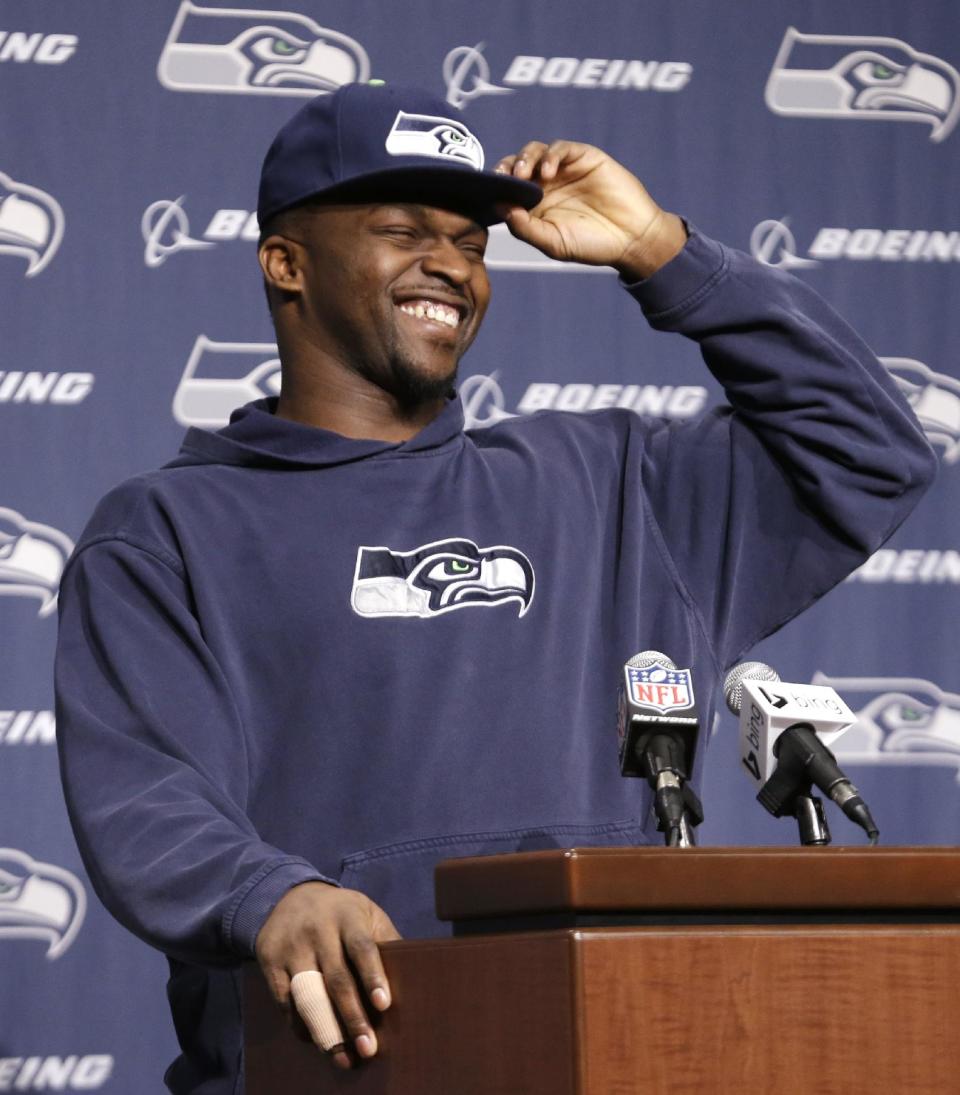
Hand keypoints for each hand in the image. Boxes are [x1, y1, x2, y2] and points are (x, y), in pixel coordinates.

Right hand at [255, 881, 400, 1069]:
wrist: (290, 896)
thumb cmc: (341, 913)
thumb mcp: (366, 913)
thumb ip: (385, 939)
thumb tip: (414, 975)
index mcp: (347, 915)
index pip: (361, 946)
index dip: (373, 976)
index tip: (384, 1005)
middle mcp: (317, 930)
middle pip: (336, 978)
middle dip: (352, 1017)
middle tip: (368, 1048)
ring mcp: (292, 947)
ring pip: (308, 995)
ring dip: (326, 1030)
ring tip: (343, 1057)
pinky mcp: (270, 963)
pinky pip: (285, 1002)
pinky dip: (301, 1025)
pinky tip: (319, 1041)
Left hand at [495, 140, 685, 279]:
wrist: (631, 238)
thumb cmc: (591, 245)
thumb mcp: (553, 242)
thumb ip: (525, 228)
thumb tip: (499, 207)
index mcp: (534, 205)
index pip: (507, 188)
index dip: (496, 186)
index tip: (489, 191)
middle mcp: (546, 184)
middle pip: (517, 165)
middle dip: (506, 168)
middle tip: (504, 178)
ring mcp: (565, 169)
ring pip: (535, 151)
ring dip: (525, 159)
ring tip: (524, 175)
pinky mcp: (584, 157)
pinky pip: (561, 148)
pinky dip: (551, 155)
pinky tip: (548, 171)